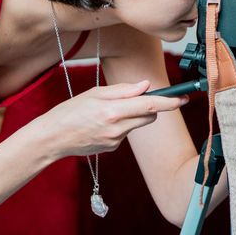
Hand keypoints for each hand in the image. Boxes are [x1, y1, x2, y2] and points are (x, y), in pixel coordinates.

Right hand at [34, 80, 188, 158]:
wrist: (51, 138)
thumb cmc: (70, 111)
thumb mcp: (96, 93)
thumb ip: (124, 90)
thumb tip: (146, 86)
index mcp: (113, 111)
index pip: (150, 106)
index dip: (170, 102)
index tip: (184, 98)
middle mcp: (117, 128)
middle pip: (149, 117)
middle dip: (149, 108)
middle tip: (134, 100)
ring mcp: (115, 141)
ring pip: (137, 125)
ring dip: (132, 116)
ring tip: (108, 113)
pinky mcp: (112, 148)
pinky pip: (125, 133)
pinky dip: (121, 127)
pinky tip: (101, 125)